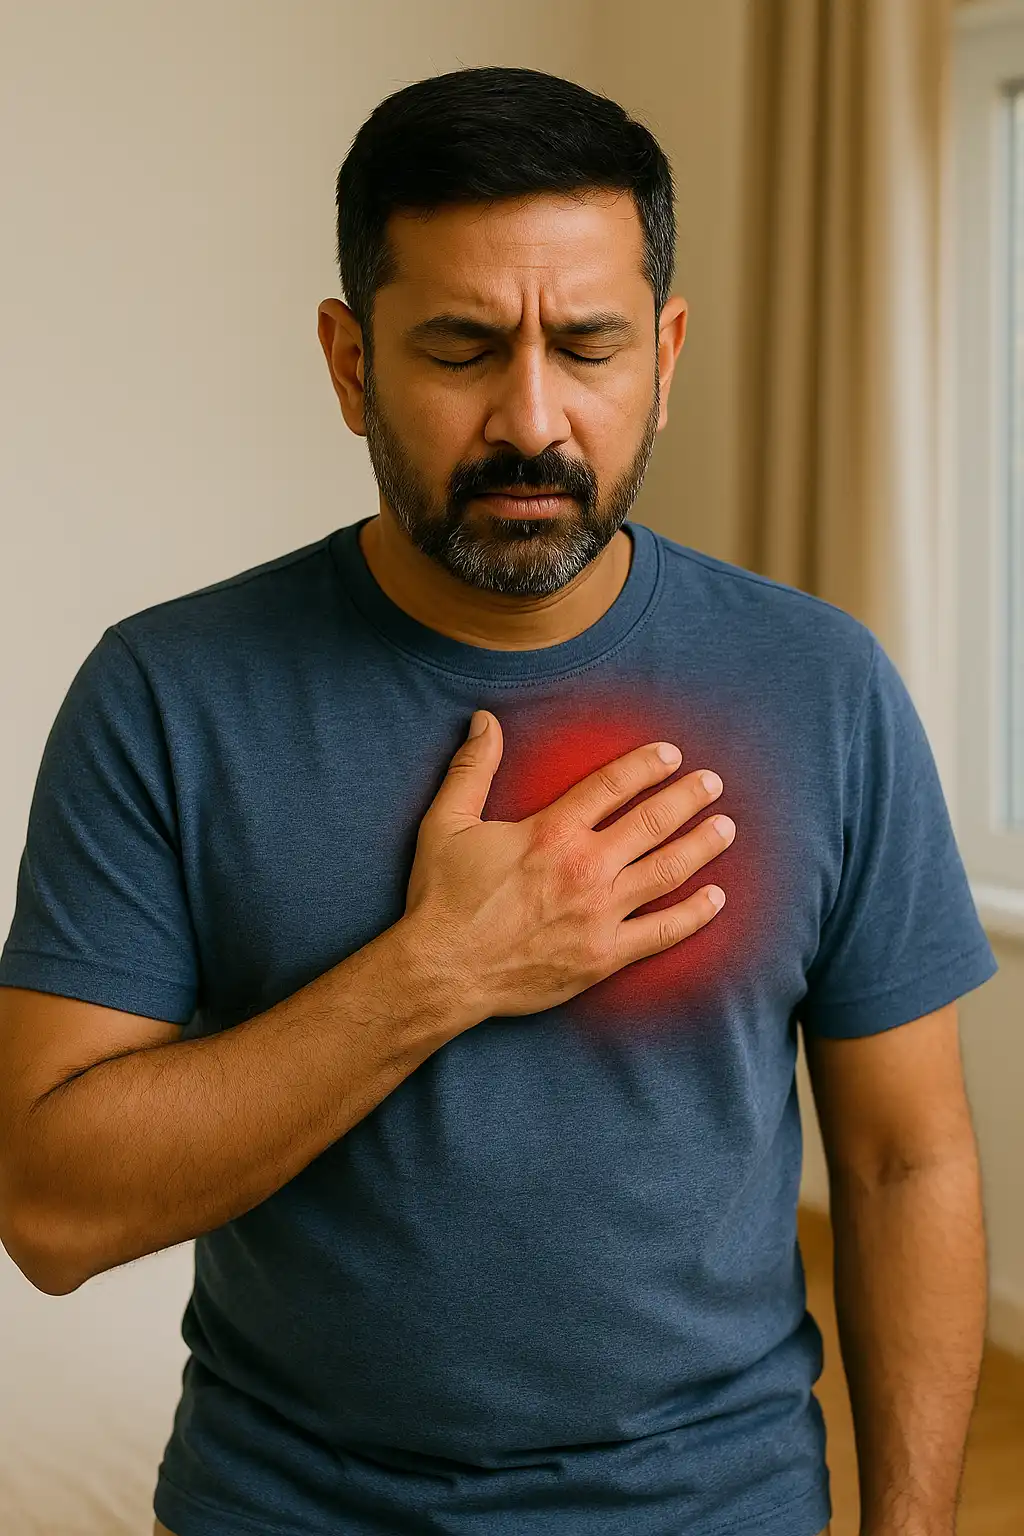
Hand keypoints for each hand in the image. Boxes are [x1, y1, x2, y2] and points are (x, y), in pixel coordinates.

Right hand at [400, 710, 733, 1021]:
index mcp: (551, 832)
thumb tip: (485, 719)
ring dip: (702, 845)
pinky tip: (716, 898)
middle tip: (712, 783)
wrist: (443, 971)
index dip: (646, 765)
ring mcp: (600, 913)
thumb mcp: (447, 823)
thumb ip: (472, 768)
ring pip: (668, 871)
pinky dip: (694, 914)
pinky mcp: (605, 955)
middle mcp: (585, 867)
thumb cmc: (442, 898)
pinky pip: (662, 932)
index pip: (612, 784)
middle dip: (688, 797)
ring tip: (726, 827)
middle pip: (652, 821)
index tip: (671, 754)